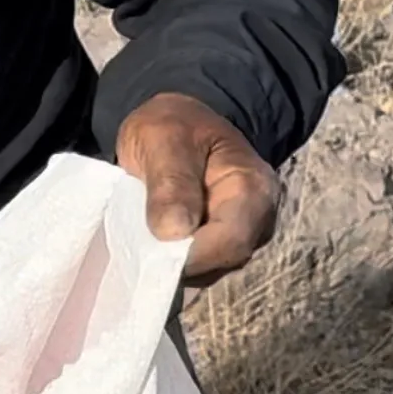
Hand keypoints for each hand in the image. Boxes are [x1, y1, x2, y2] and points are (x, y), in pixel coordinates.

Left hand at [115, 92, 279, 284]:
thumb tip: (174, 233)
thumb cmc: (171, 126)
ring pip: (209, 269)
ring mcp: (240, 235)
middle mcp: (256, 219)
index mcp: (252, 187)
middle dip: (179, 263)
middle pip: (222, 261)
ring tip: (138, 249)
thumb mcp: (163, 139)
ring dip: (172, 266)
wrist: (176, 123)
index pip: (232, 240)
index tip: (149, 256)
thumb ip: (171, 182)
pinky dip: (171, 265)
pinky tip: (145, 254)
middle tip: (135, 254)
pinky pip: (198, 266)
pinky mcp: (219, 245)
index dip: (192, 256)